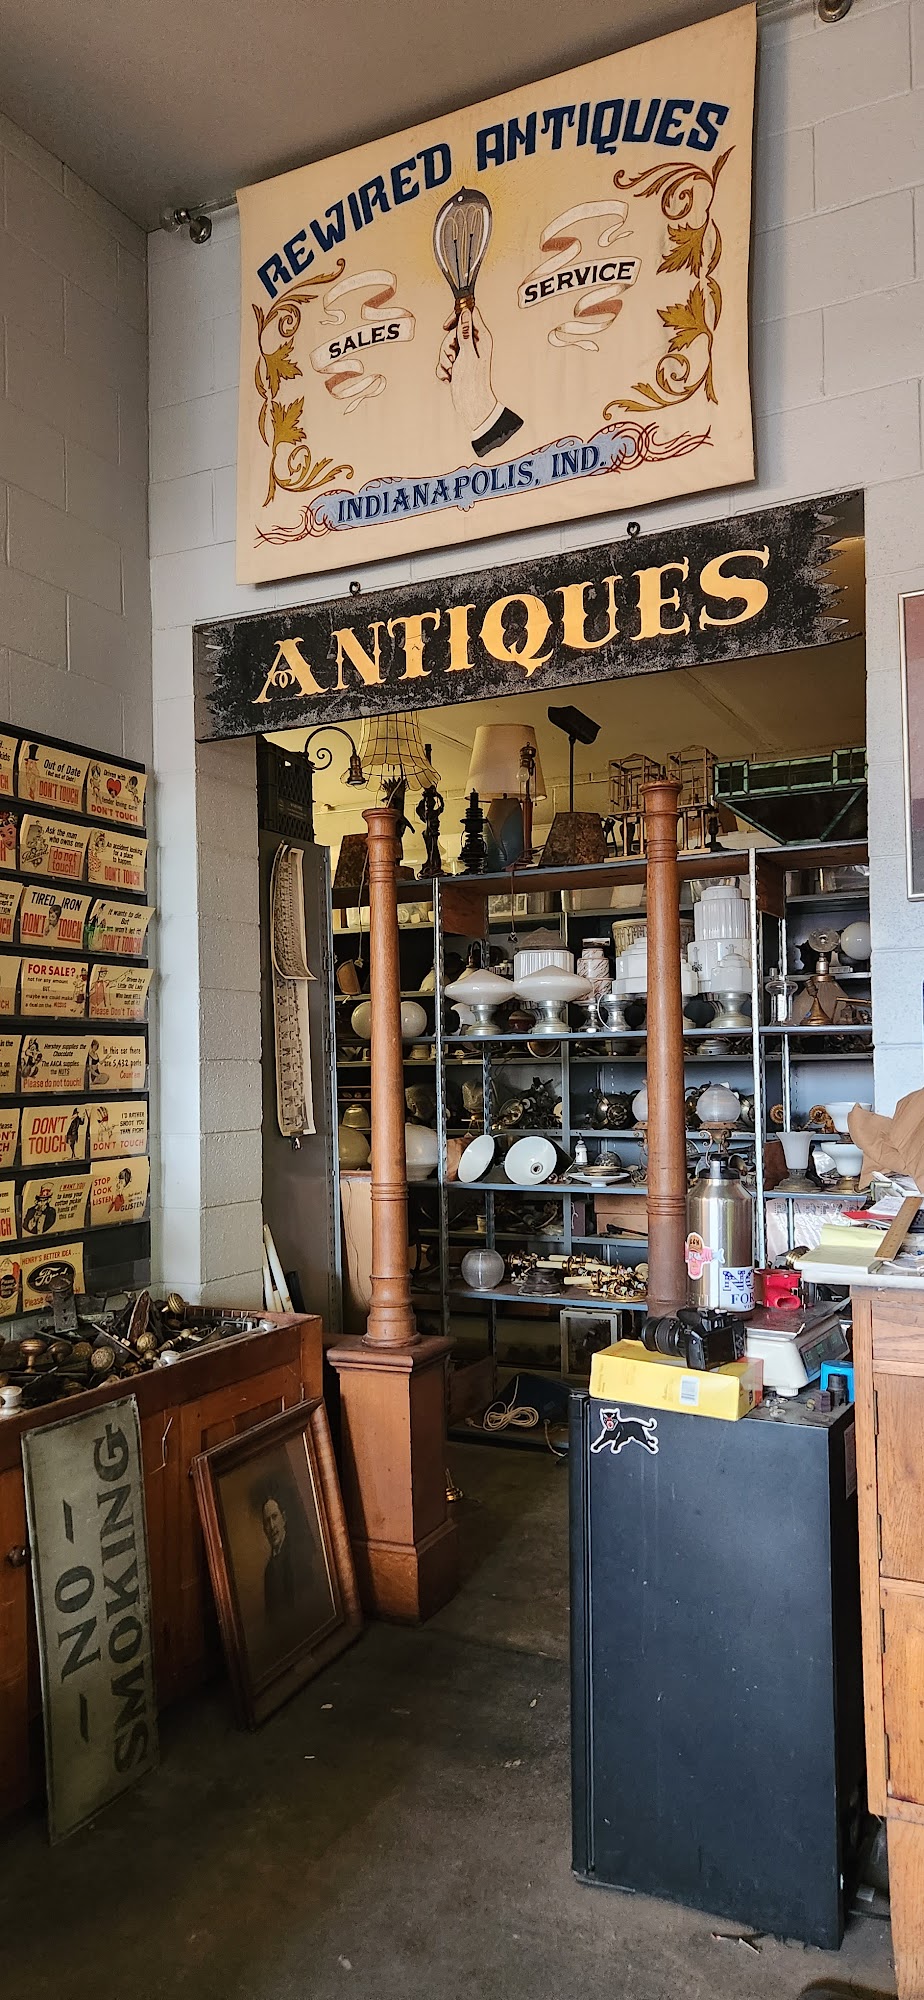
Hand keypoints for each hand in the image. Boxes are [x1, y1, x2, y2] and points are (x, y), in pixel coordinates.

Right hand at [436, 304, 496, 436]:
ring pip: (447, 347)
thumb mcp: (467, 354)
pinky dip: (444, 369)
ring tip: (452, 370)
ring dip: (444, 360)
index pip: (469, 314)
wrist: (471, 406)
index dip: (457, 317)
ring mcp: (466, 356)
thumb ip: (465, 332)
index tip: (446, 326)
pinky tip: (450, 377)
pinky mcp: (458, 366)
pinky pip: (444, 361)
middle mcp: (474, 345)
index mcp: (481, 338)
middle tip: (453, 358)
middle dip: (448, 345)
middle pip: (454, 332)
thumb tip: (465, 313)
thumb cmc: (473, 383)